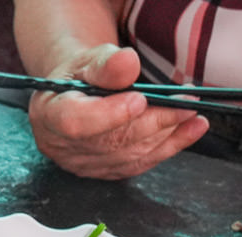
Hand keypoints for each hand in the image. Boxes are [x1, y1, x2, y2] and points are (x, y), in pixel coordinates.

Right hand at [26, 45, 209, 178]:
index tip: (140, 99)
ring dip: (165, 135)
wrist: (76, 95)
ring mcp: (80, 163)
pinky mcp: (101, 171)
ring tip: (192, 114)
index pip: (75, 122)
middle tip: (185, 104)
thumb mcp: (88, 60)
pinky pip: (137, 165)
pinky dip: (167, 148)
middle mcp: (60, 145)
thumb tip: (127, 63)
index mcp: (49, 114)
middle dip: (153, 122)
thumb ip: (107, 63)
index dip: (109, 115)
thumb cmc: (81, 75)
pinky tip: (188, 131)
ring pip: (128, 156)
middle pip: (110, 142)